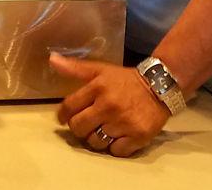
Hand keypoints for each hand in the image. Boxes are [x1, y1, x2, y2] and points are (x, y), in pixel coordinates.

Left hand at [50, 53, 170, 156]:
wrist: (160, 86)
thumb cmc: (125, 80)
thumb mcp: (100, 70)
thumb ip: (75, 68)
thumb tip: (52, 59)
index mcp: (97, 88)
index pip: (69, 108)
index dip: (63, 115)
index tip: (65, 118)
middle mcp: (108, 106)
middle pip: (79, 128)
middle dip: (79, 128)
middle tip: (86, 124)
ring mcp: (123, 123)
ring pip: (96, 143)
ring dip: (97, 139)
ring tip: (103, 130)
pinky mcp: (138, 136)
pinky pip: (116, 152)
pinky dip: (115, 147)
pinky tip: (119, 137)